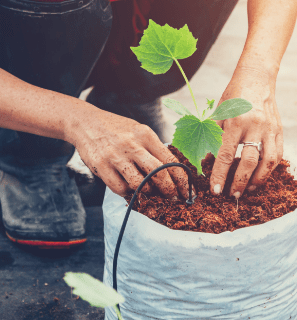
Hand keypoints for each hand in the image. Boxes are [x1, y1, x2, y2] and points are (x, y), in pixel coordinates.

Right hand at [67, 105, 190, 198]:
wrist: (87, 123)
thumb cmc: (118, 129)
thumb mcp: (139, 131)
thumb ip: (153, 149)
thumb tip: (172, 173)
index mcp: (145, 134)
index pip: (170, 160)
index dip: (182, 179)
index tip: (187, 191)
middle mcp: (132, 144)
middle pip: (158, 173)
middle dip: (169, 190)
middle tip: (172, 197)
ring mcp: (115, 156)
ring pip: (139, 184)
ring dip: (148, 192)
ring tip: (149, 192)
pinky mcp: (101, 166)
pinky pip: (120, 188)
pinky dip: (128, 193)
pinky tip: (130, 189)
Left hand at [210, 67, 282, 198]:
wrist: (256, 79)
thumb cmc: (234, 97)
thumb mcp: (218, 114)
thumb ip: (213, 137)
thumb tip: (206, 160)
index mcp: (235, 122)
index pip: (226, 154)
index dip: (220, 175)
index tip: (216, 190)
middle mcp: (254, 126)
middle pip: (249, 161)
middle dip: (240, 182)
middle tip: (233, 195)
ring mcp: (270, 129)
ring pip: (268, 161)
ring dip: (258, 179)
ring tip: (249, 190)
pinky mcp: (279, 130)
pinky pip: (278, 154)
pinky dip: (270, 169)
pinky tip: (262, 176)